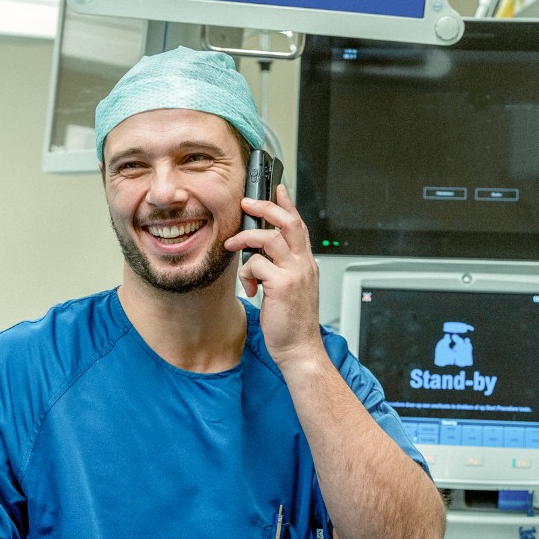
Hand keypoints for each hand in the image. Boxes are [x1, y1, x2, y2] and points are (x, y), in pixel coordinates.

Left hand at [225, 184, 322, 365]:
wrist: (300, 349)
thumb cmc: (292, 323)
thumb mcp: (290, 289)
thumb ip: (281, 269)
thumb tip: (260, 255)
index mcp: (306, 264)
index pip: (299, 225)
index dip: (287, 204)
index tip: (278, 188)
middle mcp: (304, 264)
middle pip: (289, 222)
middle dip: (266, 206)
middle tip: (247, 202)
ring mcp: (295, 273)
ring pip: (269, 238)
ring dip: (246, 239)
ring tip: (232, 246)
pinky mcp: (282, 285)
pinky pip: (256, 264)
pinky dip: (247, 274)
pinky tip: (249, 289)